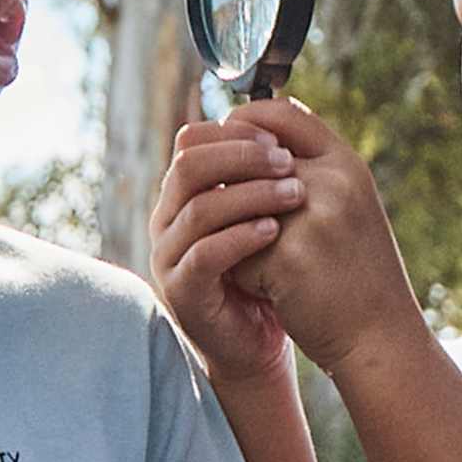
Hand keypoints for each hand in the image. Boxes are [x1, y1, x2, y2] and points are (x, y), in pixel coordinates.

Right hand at [150, 115, 300, 384]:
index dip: (234, 134)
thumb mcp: (264, 218)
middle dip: (242, 157)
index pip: (191, 142)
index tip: (281, 139)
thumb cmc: (265, 279)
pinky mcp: (182, 292)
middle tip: (288, 162)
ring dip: (250, 195)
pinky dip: (241, 238)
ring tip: (295, 196)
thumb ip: (261, 177)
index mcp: (183, 195)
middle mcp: (167, 220)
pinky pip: (204, 254)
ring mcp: (169, 257)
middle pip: (190, 166)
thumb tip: (286, 114)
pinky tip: (274, 232)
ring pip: (199, 208)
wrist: (257, 346)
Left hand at [157, 97, 425, 379]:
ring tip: (263, 262)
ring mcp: (311, 217)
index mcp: (348, 164)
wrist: (382, 343)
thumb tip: (243, 141)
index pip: (281, 113)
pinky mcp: (289, 257)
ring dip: (237, 234)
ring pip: (236, 206)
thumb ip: (309, 175)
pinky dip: (246, 277)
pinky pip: (238, 254)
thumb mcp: (349, 212)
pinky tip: (275, 296)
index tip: (231, 153)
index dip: (244, 126)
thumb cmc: (360, 281)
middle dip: (228, 183)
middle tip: (231, 215)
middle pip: (246, 155)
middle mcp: (333, 182)